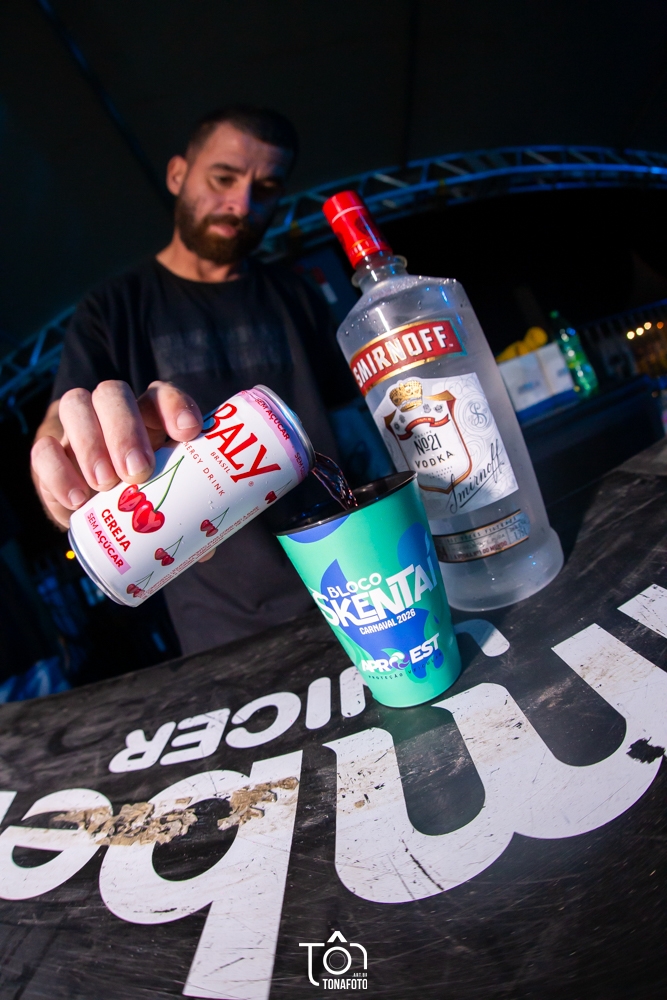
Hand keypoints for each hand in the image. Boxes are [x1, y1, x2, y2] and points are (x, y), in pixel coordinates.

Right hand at [31, 380, 201, 528]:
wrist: (98, 514)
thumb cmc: (147, 503)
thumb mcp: (169, 506)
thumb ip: (186, 520)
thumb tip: (205, 549)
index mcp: (150, 416)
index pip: (161, 395)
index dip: (175, 407)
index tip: (189, 433)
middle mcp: (112, 412)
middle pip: (113, 394)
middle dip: (125, 429)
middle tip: (138, 471)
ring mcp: (77, 427)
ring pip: (75, 405)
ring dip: (91, 444)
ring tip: (105, 485)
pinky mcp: (49, 452)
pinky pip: (44, 449)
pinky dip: (58, 473)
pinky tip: (78, 501)